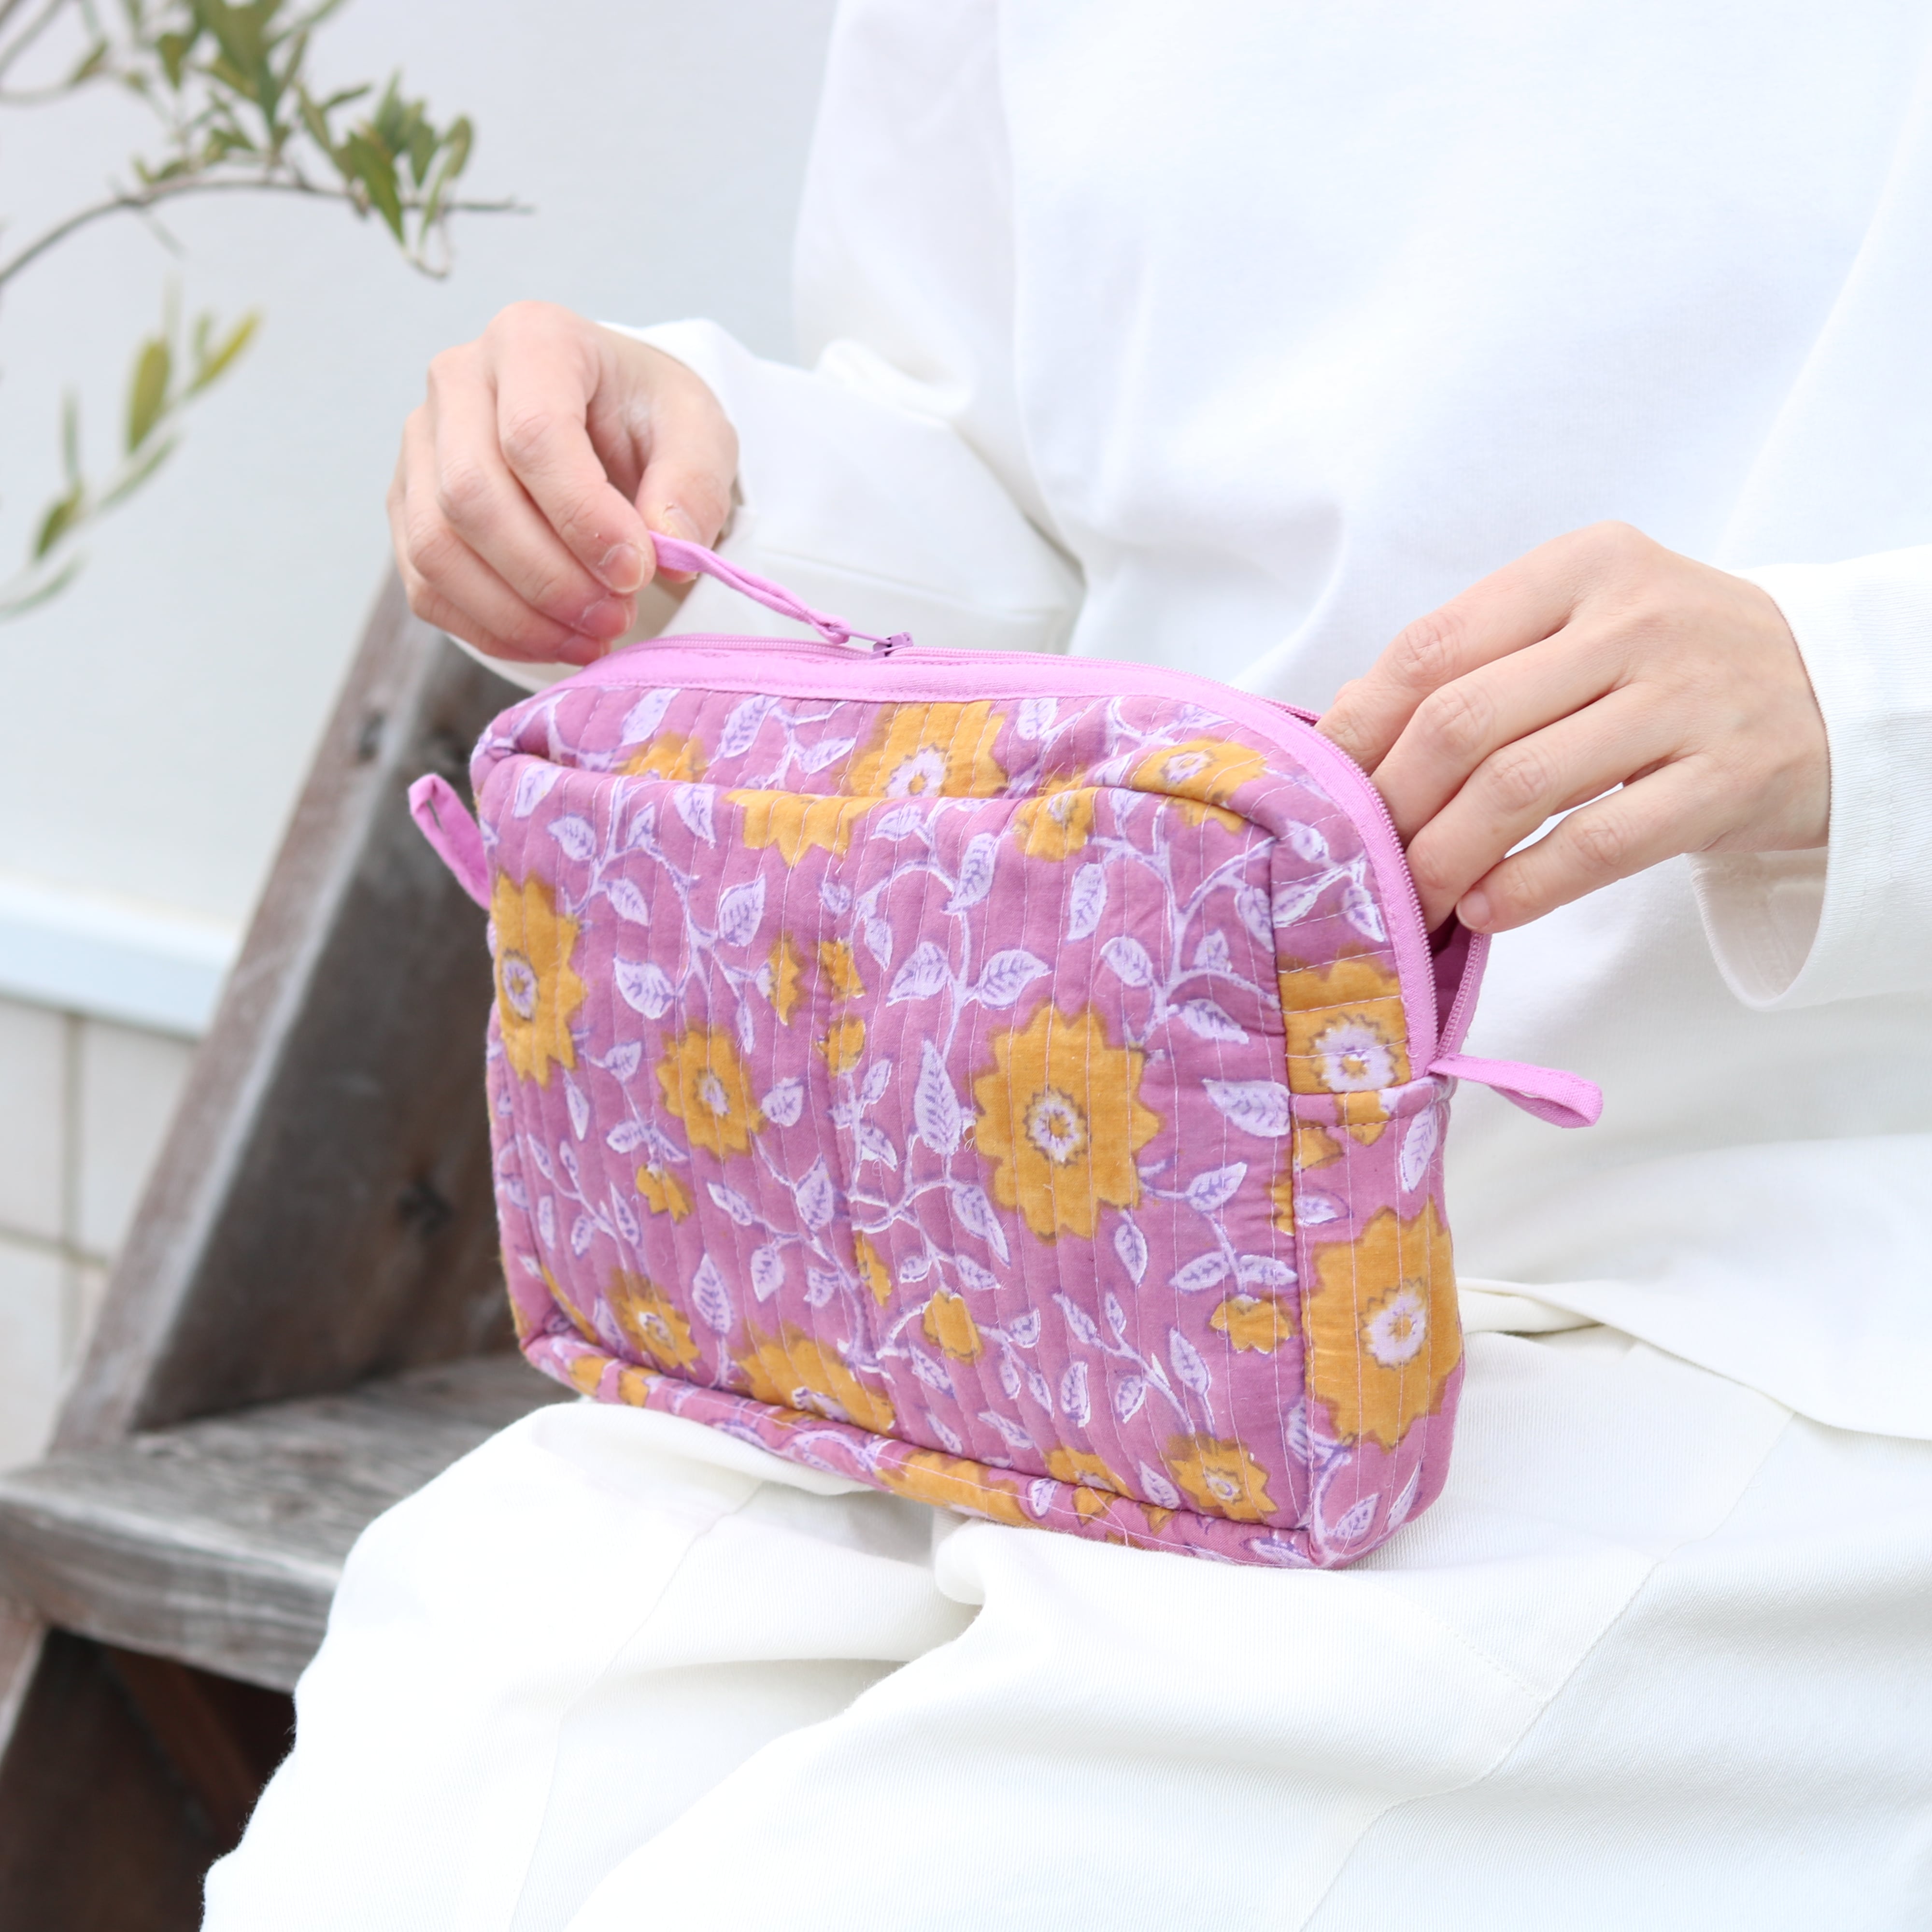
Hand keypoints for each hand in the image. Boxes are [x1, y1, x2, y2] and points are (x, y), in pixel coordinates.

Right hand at [388, 301, 737, 664]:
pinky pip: (427, 587)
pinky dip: (493, 630)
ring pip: (437, 548)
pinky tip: (555, 641)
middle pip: (472, 497)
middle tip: (617, 615)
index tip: (638, 570)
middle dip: (550, 577)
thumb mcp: (699, 432)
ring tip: (593, 635)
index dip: (584, 519)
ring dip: (519, 613)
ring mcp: (422, 447)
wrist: (610, 428)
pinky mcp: (410, 508)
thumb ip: (694, 484)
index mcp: (532, 340)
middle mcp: (457, 381)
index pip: (533, 436)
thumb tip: (668, 550)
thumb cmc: (648, 421)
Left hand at [1317, 522, 1828, 932]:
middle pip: (1463, 720)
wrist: (1837, 692)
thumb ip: (1473, 663)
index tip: (1324, 785)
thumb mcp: (1580, 628)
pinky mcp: (1728, 779)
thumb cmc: (1671, 666)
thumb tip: (1345, 726)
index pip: (1432, 646)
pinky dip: (1524, 886)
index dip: (1361, 727)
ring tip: (1415, 894)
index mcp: (1580, 567)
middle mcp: (1634, 619)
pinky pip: (1597, 844)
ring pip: (1520, 785)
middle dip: (1393, 802)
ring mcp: (1688, 697)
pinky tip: (1485, 910)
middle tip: (1363, 854)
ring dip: (1444, 854)